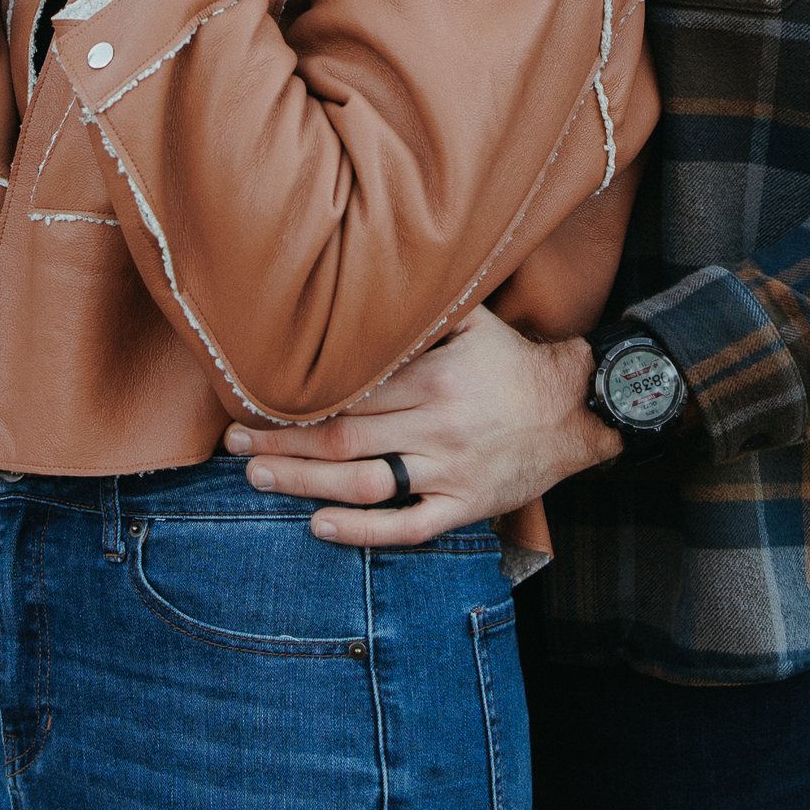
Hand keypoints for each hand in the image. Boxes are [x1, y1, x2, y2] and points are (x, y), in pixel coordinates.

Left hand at [227, 305, 618, 544]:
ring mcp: (450, 470)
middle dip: (281, 444)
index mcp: (434, 376)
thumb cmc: (512, 363)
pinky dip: (361, 531)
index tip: (254, 400)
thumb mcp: (474, 322)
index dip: (296, 401)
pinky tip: (320, 527)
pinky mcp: (464, 506)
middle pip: (343, 438)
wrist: (575, 412)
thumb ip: (423, 311)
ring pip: (365, 482)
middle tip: (234, 445)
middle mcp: (438, 424)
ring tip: (258, 480)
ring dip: (304, 485)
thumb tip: (366, 278)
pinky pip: (407, 526)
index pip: (349, 392)